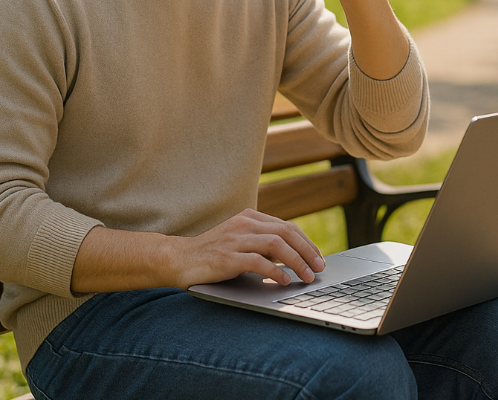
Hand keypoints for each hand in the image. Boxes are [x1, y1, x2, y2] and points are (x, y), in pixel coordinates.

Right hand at [169, 208, 325, 288]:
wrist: (178, 259)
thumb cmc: (212, 253)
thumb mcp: (240, 241)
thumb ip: (262, 243)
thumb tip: (293, 257)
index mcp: (249, 217)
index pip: (287, 226)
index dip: (306, 242)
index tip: (318, 257)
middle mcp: (244, 224)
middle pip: (286, 232)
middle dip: (308, 251)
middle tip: (320, 268)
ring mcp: (235, 239)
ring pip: (276, 245)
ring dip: (297, 261)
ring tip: (307, 276)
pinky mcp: (227, 257)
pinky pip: (258, 262)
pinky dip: (275, 271)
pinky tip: (284, 280)